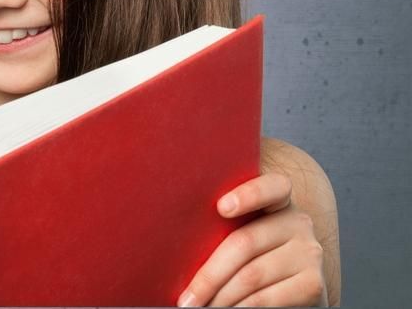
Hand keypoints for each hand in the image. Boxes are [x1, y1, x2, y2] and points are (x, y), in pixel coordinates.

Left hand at [177, 171, 328, 306]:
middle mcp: (299, 222)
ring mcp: (310, 253)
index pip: (273, 187)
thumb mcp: (242, 232)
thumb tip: (170, 240)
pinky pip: (267, 298)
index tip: (220, 207)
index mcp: (279, 200)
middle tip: (186, 299)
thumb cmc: (251, 255)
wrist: (293, 290)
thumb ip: (224, 224)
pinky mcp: (314, 284)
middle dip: (209, 276)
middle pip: (244, 243)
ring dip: (219, 298)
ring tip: (197, 308)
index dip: (249, 194)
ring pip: (251, 276)